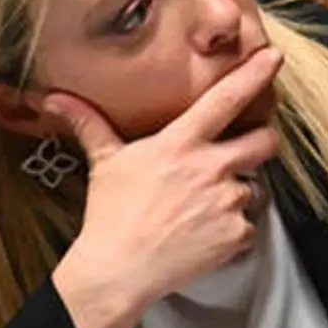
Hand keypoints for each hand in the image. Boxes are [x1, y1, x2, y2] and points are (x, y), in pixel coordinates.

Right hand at [48, 45, 283, 327]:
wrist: (117, 272)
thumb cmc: (111, 216)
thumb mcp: (105, 162)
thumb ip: (89, 124)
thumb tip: (55, 99)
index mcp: (182, 144)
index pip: (227, 99)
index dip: (254, 74)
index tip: (272, 56)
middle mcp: (212, 168)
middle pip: (265, 141)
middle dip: (263, 141)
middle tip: (246, 149)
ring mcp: (227, 201)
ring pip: (252, 187)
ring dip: (235, 194)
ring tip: (202, 208)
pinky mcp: (236, 234)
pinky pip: (247, 226)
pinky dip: (231, 230)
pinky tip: (203, 234)